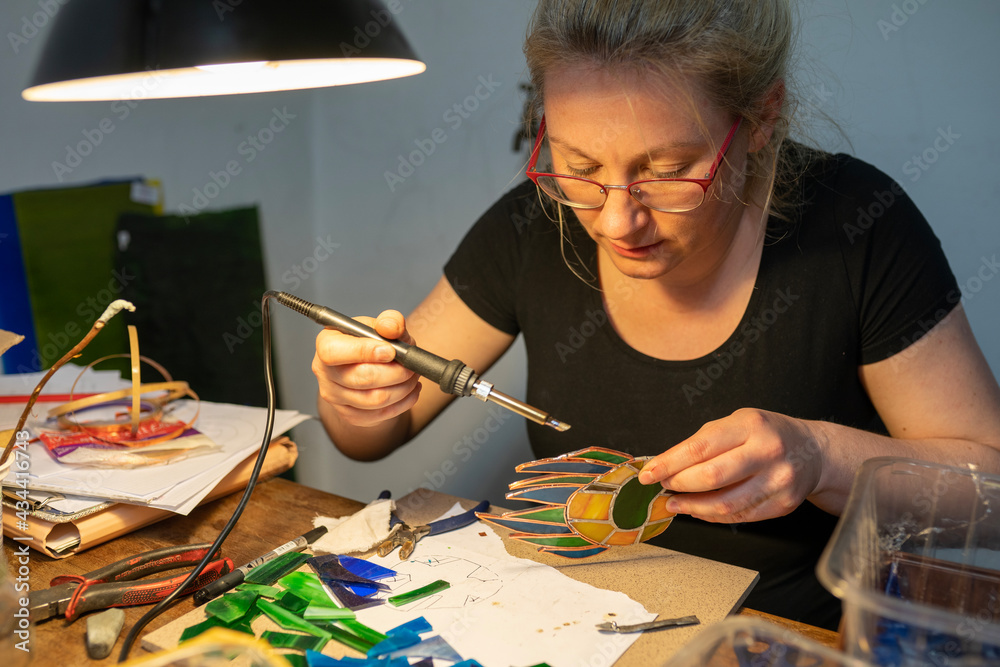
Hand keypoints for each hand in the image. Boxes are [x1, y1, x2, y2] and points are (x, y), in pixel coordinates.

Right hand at [312, 310, 421, 426]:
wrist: (368, 368)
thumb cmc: (371, 344)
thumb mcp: (380, 326)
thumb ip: (389, 321)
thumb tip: (391, 327)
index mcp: (326, 344)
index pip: (333, 352)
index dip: (364, 352)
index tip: (391, 351)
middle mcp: (325, 372)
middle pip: (361, 378)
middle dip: (395, 372)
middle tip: (411, 366)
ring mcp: (335, 397)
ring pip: (375, 399)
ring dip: (403, 388)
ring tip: (413, 376)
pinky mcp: (350, 415)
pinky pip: (381, 414)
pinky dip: (403, 402)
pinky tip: (410, 390)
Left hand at [637, 408, 824, 522]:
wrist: (812, 450)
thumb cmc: (766, 434)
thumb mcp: (736, 423)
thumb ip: (703, 442)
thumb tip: (666, 465)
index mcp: (750, 425)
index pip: (700, 448)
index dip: (669, 463)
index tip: (649, 473)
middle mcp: (767, 452)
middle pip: (711, 477)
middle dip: (678, 484)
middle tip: (662, 486)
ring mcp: (778, 480)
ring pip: (725, 504)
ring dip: (692, 507)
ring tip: (676, 503)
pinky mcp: (783, 504)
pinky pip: (740, 517)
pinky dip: (713, 516)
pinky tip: (699, 510)